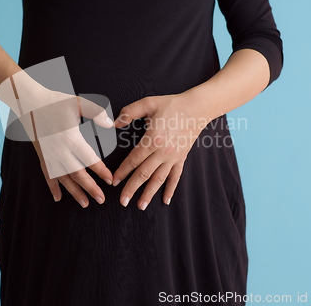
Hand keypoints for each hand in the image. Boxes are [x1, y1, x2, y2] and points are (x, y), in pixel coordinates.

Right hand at [0, 73, 113, 207]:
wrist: (29, 102)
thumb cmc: (55, 101)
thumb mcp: (78, 103)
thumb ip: (96, 112)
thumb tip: (110, 124)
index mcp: (70, 138)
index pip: (89, 159)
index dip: (100, 171)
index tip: (110, 180)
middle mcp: (59, 150)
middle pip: (77, 174)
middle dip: (90, 188)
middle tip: (101, 199)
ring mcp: (49, 154)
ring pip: (63, 178)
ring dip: (74, 192)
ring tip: (84, 203)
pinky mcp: (42, 155)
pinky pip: (48, 174)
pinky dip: (53, 187)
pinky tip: (58, 197)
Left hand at [112, 90, 211, 209]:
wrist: (196, 108)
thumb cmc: (171, 105)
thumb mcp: (148, 103)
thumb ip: (129, 112)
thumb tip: (115, 123)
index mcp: (152, 139)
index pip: (133, 160)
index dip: (122, 171)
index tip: (114, 181)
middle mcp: (163, 152)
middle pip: (144, 174)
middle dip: (132, 189)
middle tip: (122, 201)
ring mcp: (173, 157)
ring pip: (159, 179)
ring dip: (149, 193)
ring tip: (140, 206)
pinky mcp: (181, 158)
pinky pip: (175, 177)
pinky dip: (171, 190)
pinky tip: (166, 200)